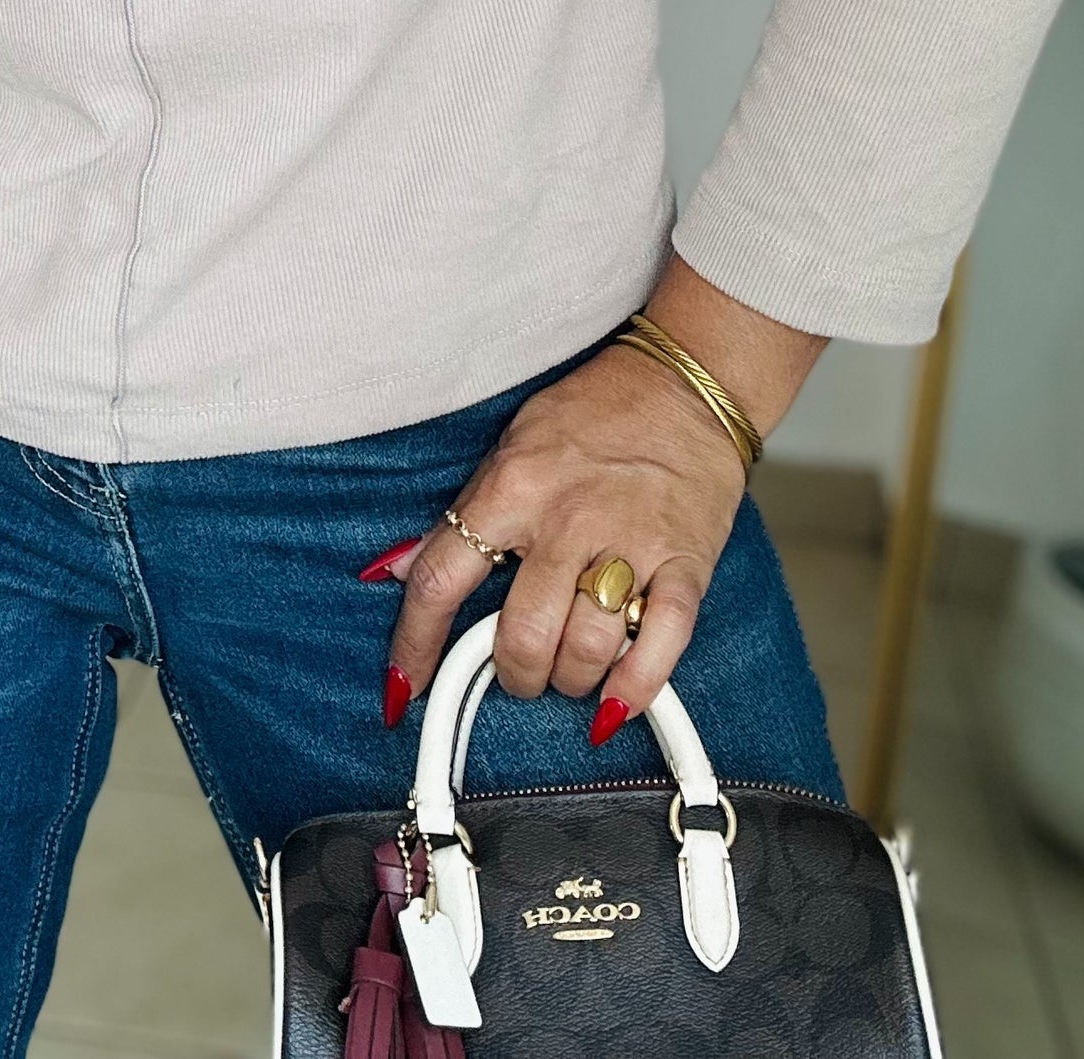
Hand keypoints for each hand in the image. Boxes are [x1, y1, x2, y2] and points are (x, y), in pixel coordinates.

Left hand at [370, 340, 748, 739]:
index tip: (400, 688)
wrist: (683, 383)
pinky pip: (660, 645)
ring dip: (570, 680)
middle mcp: (567, 519)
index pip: (442, 580)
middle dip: (514, 674)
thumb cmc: (593, 414)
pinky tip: (616, 700)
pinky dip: (635, 687)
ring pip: (586, 651)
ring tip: (569, 669)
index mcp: (512, 487)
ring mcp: (629, 543)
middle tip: (519, 669)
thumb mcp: (510, 449)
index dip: (414, 645)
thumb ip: (462, 515)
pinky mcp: (685, 564)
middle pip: (522, 635)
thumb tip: (399, 569)